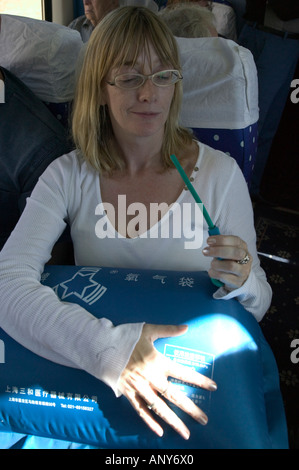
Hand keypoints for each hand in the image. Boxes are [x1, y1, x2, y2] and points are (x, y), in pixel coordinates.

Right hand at [118, 323, 216, 439]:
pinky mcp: (128, 394)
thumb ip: (168, 330)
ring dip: (173, 421)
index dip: (199, 380)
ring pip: (159, 408)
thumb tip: (186, 327)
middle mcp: (151, 378)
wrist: (102, 346)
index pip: (184, 373)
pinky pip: (141, 410)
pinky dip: (149, 422)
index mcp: (158, 362)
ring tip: (186, 433)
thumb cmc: (126, 337)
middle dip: (190, 408)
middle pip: (174, 396)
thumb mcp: (148, 330)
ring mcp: (140, 388)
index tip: (213, 387)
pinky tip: (160, 431)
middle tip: (204, 419)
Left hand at [203, 235, 251, 289]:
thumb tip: (211, 242)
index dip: (221, 240)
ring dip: (216, 264)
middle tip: (205, 251)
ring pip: (230, 266)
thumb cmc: (230, 260)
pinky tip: (212, 271)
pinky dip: (214, 273)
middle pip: (235, 253)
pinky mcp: (237, 281)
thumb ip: (220, 245)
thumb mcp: (228, 250)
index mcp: (243, 247)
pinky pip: (223, 277)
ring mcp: (243, 271)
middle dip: (218, 251)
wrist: (238, 277)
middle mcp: (246, 258)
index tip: (209, 241)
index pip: (235, 240)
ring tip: (212, 264)